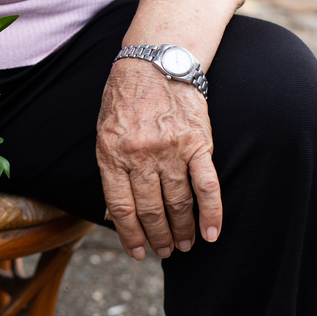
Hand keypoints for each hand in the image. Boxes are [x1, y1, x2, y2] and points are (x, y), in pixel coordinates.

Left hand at [96, 59, 221, 259]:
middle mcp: (140, 155)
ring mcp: (170, 150)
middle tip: (165, 251)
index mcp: (112, 154)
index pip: (122, 208)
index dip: (130, 235)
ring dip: (183, 229)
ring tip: (185, 244)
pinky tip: (211, 233)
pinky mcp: (197, 143)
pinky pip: (207, 186)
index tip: (138, 252)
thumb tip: (111, 215)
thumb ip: (110, 173)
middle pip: (151, 209)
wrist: (154, 63)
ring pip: (178, 202)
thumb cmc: (124, 101)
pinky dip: (211, 213)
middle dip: (158, 237)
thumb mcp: (105, 135)